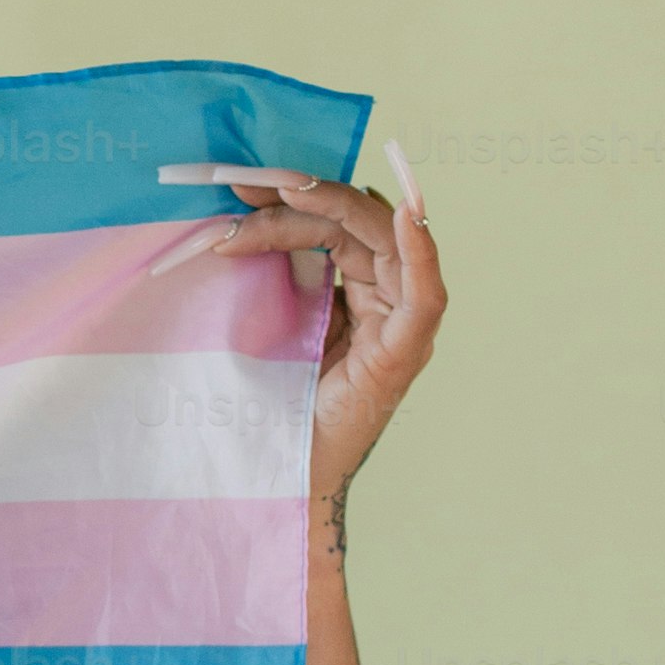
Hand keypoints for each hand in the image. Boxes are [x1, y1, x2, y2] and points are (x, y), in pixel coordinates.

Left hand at [179, 158, 446, 501]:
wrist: (270, 479)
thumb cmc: (263, 410)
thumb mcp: (263, 327)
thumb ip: (274, 278)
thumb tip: (240, 218)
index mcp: (357, 296)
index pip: (336, 229)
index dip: (296, 201)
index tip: (246, 185)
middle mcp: (385, 306)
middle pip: (356, 227)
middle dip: (303, 198)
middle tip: (248, 187)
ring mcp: (399, 329)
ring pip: (385, 242)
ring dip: (332, 208)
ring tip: (282, 192)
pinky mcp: (402, 356)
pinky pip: (424, 297)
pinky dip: (421, 254)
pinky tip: (408, 218)